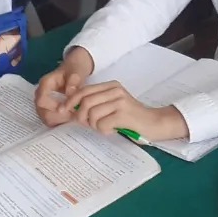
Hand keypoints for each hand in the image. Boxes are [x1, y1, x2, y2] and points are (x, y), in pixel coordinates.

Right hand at [34, 46, 94, 125]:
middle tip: (73, 115)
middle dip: (58, 116)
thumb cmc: (74, 69)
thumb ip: (74, 82)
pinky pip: (50, 119)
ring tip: (73, 115)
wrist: (75, 68)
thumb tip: (69, 94)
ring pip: (45, 117)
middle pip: (41, 111)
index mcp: (45, 83)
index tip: (67, 109)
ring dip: (59, 120)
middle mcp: (41, 93)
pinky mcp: (48, 108)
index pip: (41, 100)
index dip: (52, 107)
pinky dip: (59, 121)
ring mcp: (43, 102)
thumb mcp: (77, 72)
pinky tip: (70, 116)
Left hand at [64, 82, 188, 140]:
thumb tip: (71, 109)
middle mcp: (115, 90)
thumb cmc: (131, 118)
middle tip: (87, 124)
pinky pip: (102, 124)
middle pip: (85, 101)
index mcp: (111, 86)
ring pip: (92, 114)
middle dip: (80, 116)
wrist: (154, 123)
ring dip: (94, 125)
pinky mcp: (123, 114)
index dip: (71, 101)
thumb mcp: (112, 105)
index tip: (63, 111)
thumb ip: (96, 104)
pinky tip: (112, 130)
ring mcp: (120, 101)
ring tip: (104, 127)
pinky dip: (104, 131)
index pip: (84, 90)